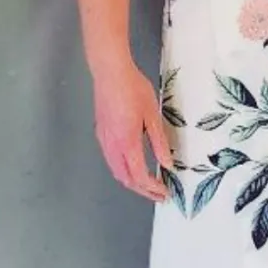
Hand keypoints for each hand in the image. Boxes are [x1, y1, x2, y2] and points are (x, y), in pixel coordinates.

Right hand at [92, 57, 170, 201]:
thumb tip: (167, 164)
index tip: (164, 192)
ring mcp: (104, 140)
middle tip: (158, 195)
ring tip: (147, 184)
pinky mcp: (101, 133)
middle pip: (125, 178)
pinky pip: (110, 160)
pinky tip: (132, 165)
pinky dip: (122, 170)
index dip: (152, 188)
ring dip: (131, 181)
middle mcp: (112, 146)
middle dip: (142, 190)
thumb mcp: (152, 115)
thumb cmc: (134, 89)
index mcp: (127, 143)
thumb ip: (159, 142)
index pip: (139, 176)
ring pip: (115, 171)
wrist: (110, 72)